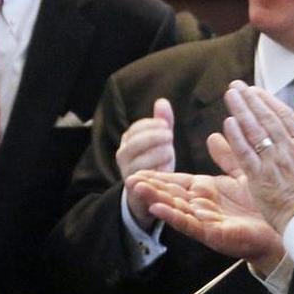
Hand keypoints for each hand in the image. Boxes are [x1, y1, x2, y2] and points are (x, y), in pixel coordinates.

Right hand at [117, 98, 175, 226]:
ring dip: (156, 153)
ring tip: (170, 151)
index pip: (135, 129)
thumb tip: (162, 101)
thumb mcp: (160, 140)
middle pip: (133, 144)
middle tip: (169, 135)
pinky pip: (144, 178)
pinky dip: (156, 170)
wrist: (147, 192)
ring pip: (138, 161)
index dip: (150, 125)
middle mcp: (123, 155)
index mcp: (128, 140)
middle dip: (152, 137)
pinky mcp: (135, 188)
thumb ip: (162, 122)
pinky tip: (168, 166)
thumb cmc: (155, 161)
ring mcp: (127, 172)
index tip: (165, 125)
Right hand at [127, 169, 284, 274]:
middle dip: (150, 187)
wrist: (286, 227)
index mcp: (208, 191)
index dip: (159, 176)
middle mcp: (203, 206)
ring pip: (175, 208)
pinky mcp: (213, 234)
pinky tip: (158, 208)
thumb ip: (227, 156)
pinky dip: (172, 216)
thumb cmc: (265, 204)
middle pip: (171, 194)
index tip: (139, 170)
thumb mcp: (241, 174)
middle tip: (129, 178)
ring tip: (136, 189)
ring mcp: (206, 220)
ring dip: (155, 199)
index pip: (178, 181)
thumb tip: (213, 136)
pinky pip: (190, 224)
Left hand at [218, 82, 293, 231]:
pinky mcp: (259, 178)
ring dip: (241, 110)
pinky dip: (236, 137)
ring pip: (255, 131)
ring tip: (231, 95)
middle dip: (250, 99)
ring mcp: (273, 163)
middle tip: (237, 86)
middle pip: (266, 118)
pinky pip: (245, 153)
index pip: (284, 116)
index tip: (256, 90)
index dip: (268, 101)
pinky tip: (228, 122)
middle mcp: (288, 150)